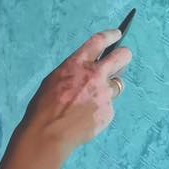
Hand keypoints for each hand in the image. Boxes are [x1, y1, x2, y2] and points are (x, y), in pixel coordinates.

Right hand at [20, 29, 131, 159]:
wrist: (49, 133)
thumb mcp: (55, 79)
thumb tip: (87, 72)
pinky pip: (108, 107)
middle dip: (124, 56)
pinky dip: (100, 110)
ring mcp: (104, 93)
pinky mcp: (108, 111)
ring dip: (108, 89)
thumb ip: (75, 72)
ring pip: (116, 85)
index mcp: (78, 63)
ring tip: (92, 100)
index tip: (117, 34)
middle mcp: (95, 75)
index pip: (99, 41)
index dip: (110, 36)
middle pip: (122, 57)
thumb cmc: (45, 107)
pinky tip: (86, 118)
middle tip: (123, 58)